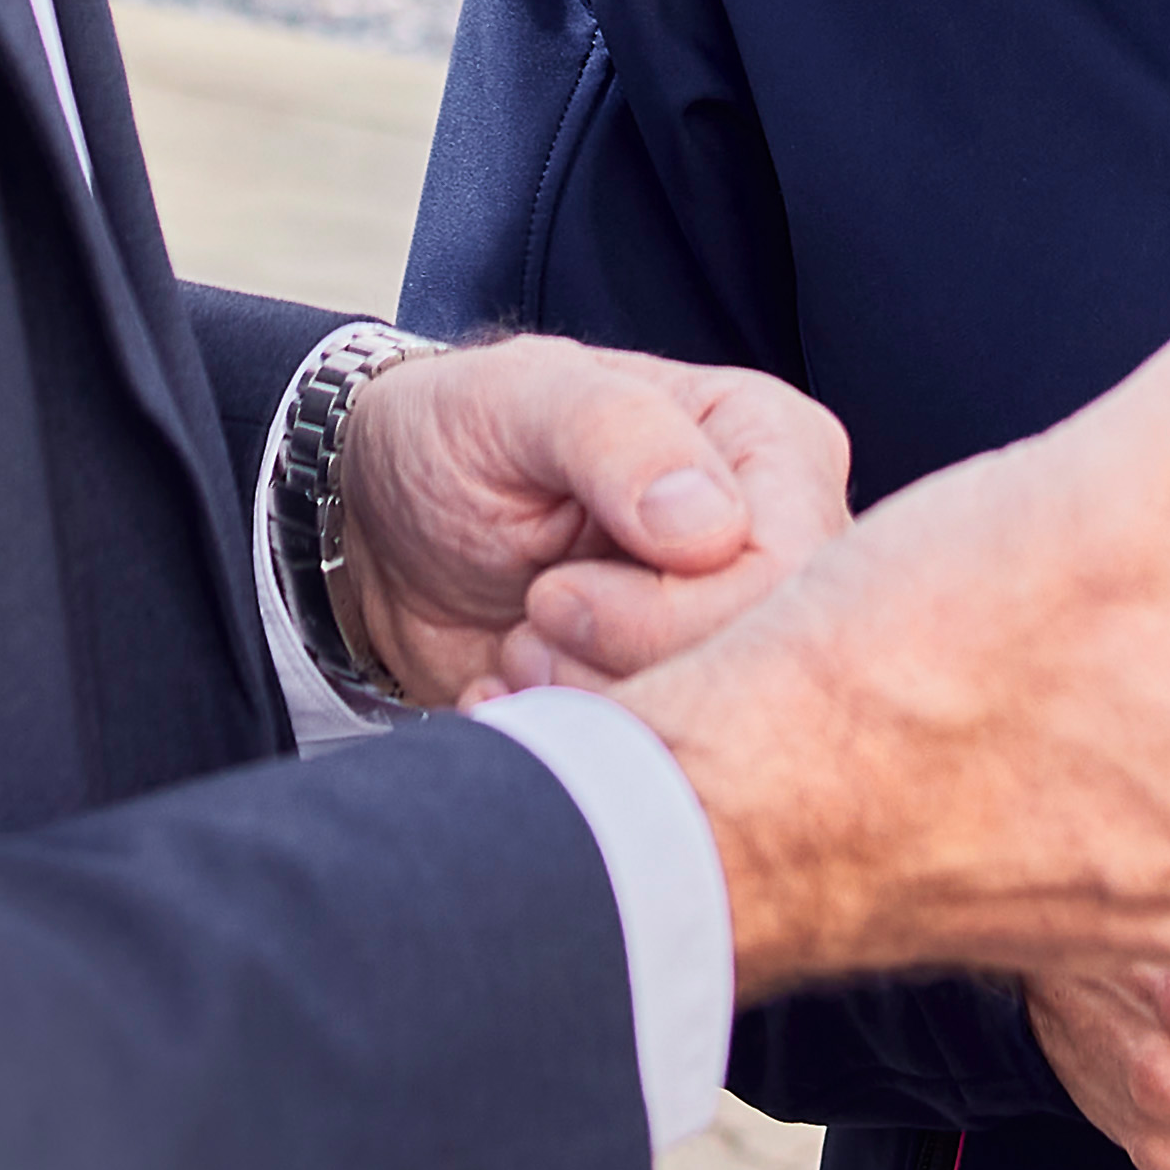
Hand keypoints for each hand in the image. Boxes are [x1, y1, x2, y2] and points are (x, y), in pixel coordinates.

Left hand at [334, 334, 850, 707]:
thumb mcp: (515, 400)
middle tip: (532, 618)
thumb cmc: (455, 434)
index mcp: (770, 446)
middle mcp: (772, 541)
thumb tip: (715, 528)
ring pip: (709, 729)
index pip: (784, 576)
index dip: (667, 615)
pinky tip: (510, 690)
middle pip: (757, 668)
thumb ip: (618, 436)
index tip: (554, 595)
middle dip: (621, 667)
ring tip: (520, 643)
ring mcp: (730, 628)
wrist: (385, 528)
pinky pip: (660, 768)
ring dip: (586, 705)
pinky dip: (565, 741)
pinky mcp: (680, 697)